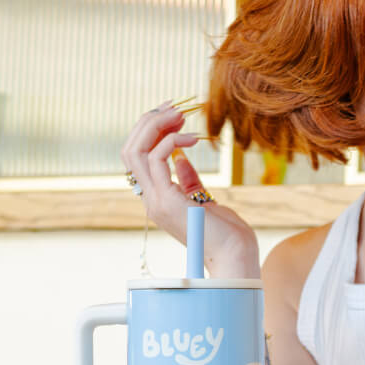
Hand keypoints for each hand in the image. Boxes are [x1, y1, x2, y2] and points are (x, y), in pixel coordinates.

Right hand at [121, 101, 258, 277]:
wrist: (235, 256)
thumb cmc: (227, 234)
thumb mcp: (204, 201)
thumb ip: (189, 182)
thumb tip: (181, 159)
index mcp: (157, 200)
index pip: (137, 158)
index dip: (150, 132)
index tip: (173, 116)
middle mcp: (151, 200)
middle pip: (129, 150)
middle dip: (149, 123)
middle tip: (174, 108)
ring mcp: (155, 201)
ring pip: (134, 151)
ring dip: (155, 126)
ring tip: (180, 116)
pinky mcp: (166, 200)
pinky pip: (155, 159)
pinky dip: (171, 140)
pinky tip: (193, 137)